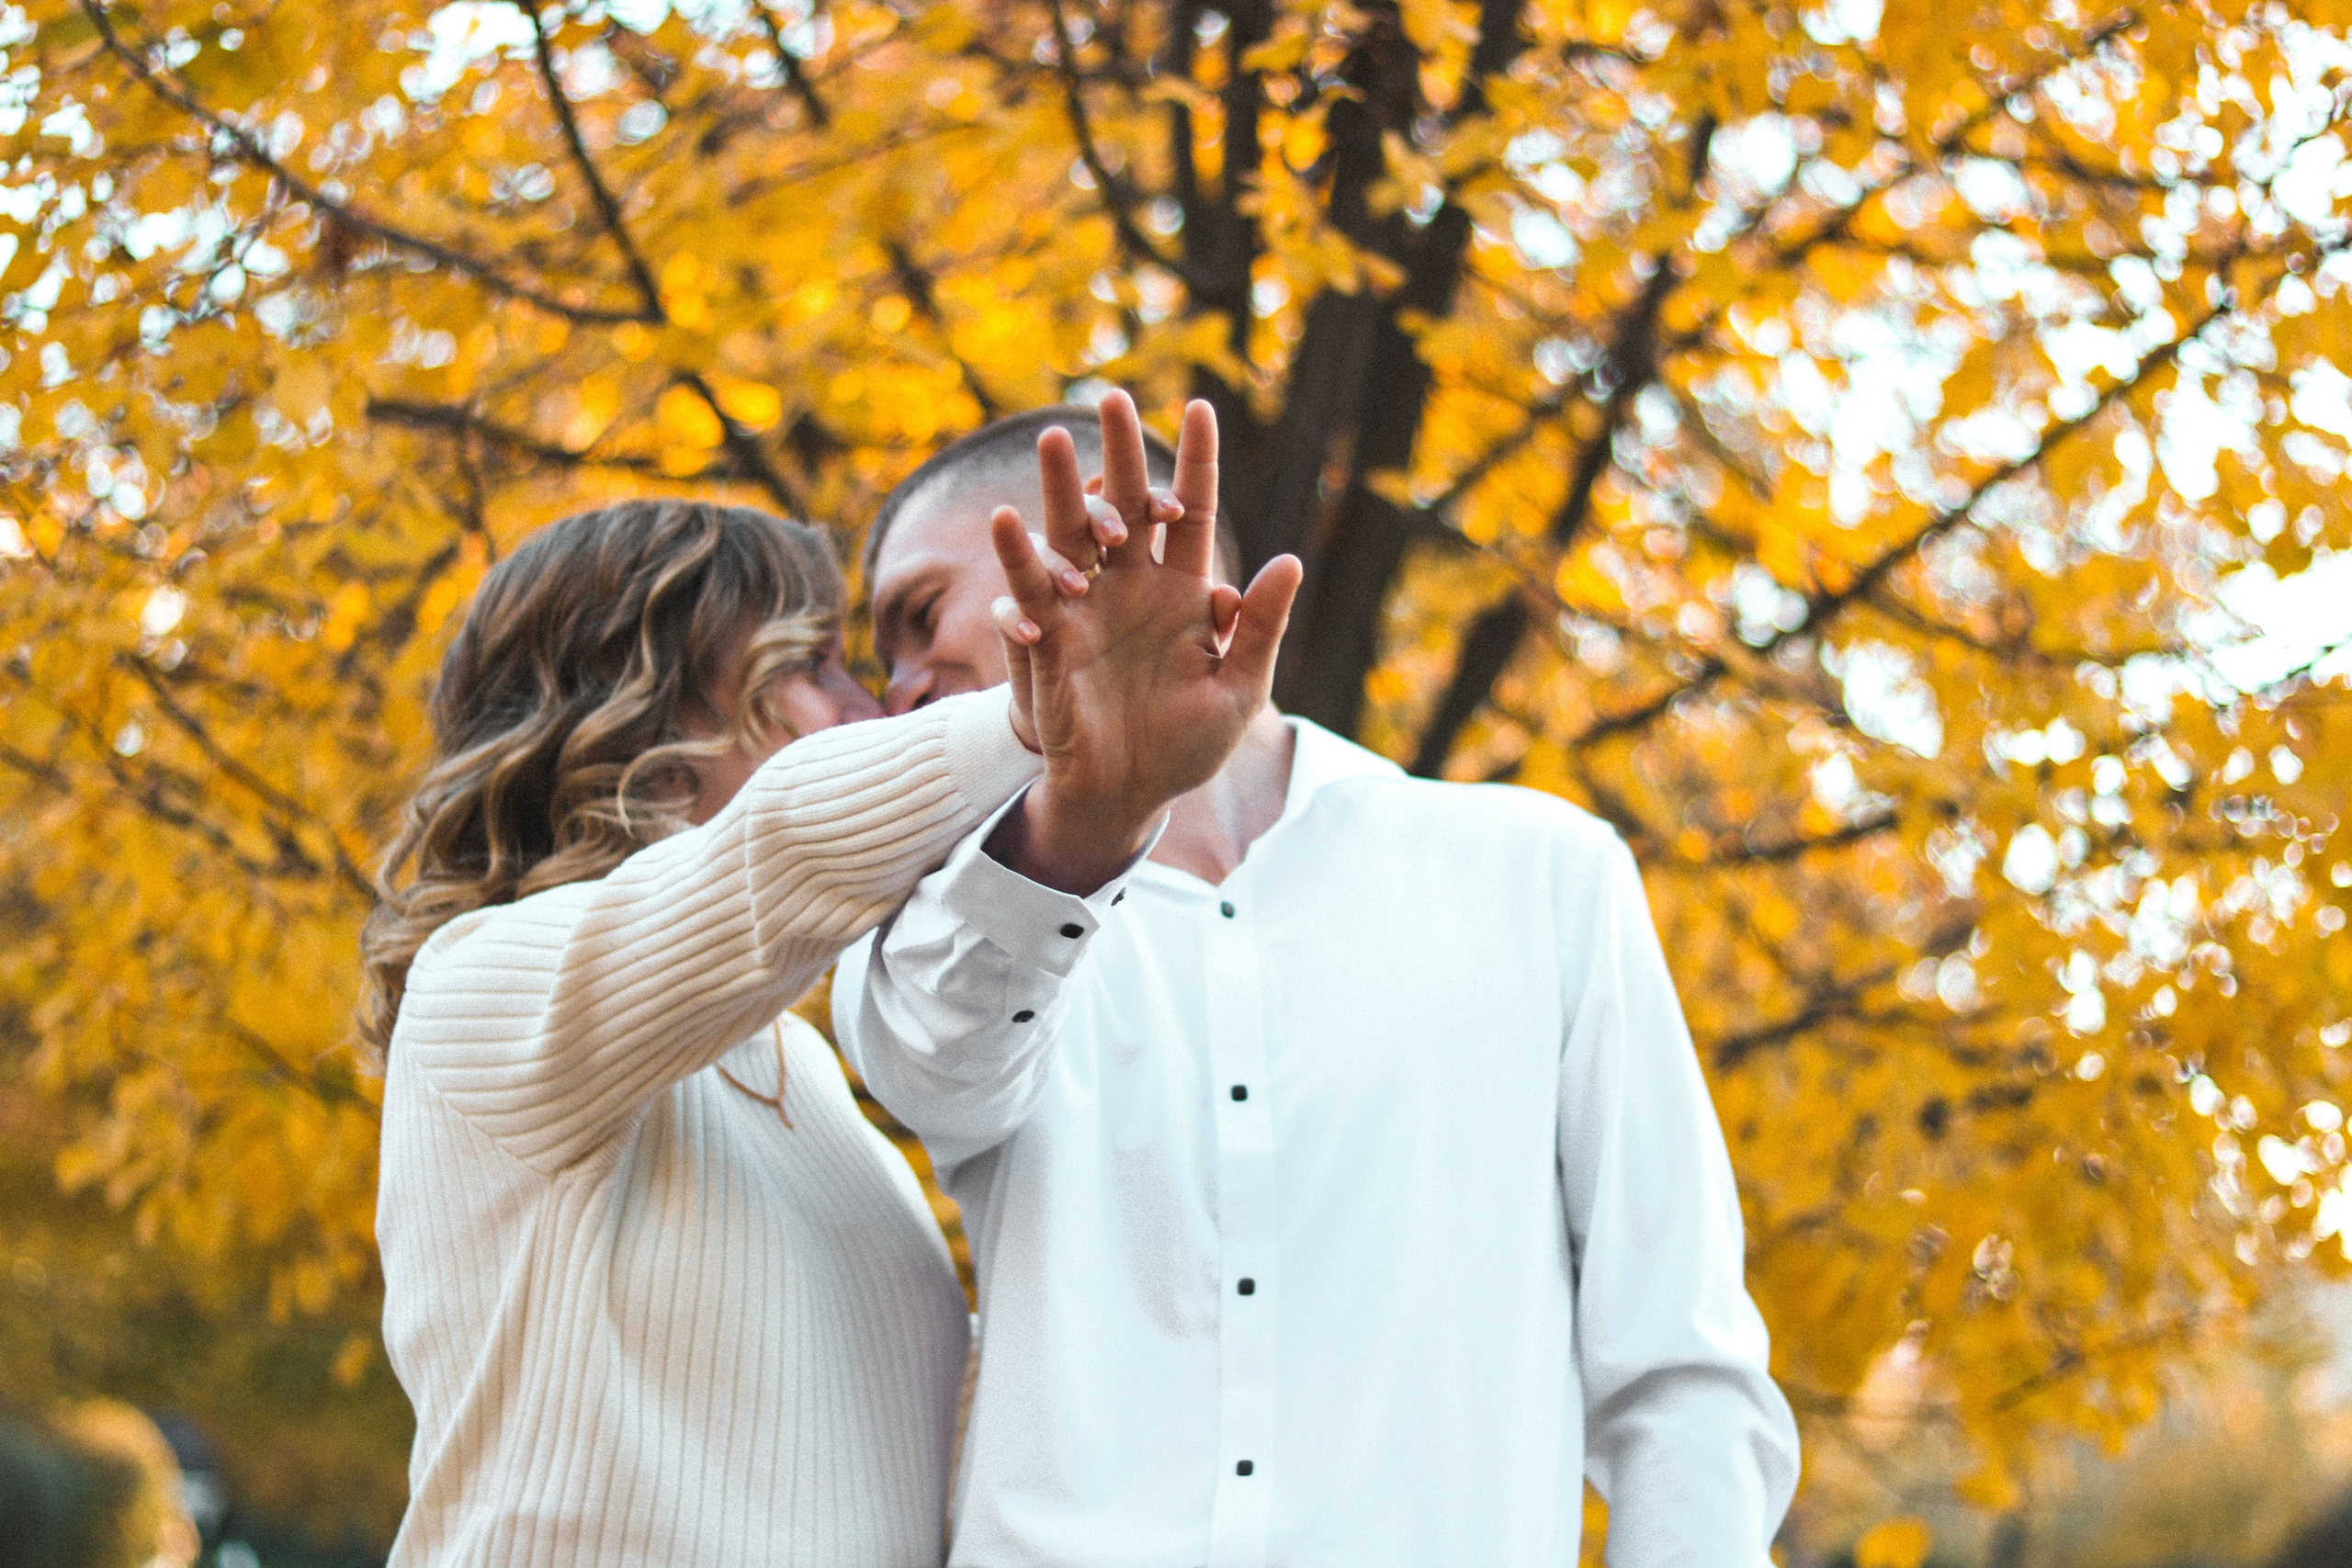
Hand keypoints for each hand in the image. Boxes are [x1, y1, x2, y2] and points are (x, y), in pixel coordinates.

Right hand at [988, 390, 1300, 892]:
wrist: (1130, 795)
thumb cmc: (1187, 746)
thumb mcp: (1240, 690)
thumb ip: (1261, 628)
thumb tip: (1291, 560)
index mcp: (1185, 592)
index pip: (1193, 513)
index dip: (1197, 462)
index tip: (1200, 407)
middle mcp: (1133, 587)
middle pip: (1127, 506)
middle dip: (1122, 452)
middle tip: (1112, 397)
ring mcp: (1087, 609)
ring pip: (1071, 535)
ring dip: (1062, 489)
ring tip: (1055, 438)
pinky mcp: (1047, 639)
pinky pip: (1027, 593)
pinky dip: (1019, 560)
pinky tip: (1008, 521)